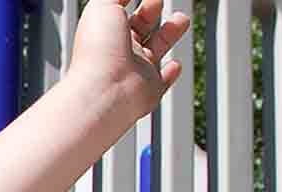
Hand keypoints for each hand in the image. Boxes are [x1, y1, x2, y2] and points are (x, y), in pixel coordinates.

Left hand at [67, 0, 190, 119]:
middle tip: (159, 0)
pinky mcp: (149, 89)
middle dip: (151, 11)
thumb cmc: (100, 50)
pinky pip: (161, 81)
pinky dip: (170, 73)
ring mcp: (135, 70)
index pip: (119, 10)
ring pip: (155, 48)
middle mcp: (120, 50)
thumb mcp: (103, 6)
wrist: (106, 92)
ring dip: (169, 33)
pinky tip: (176, 64)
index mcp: (106, 31)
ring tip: (182, 19)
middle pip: (139, 27)